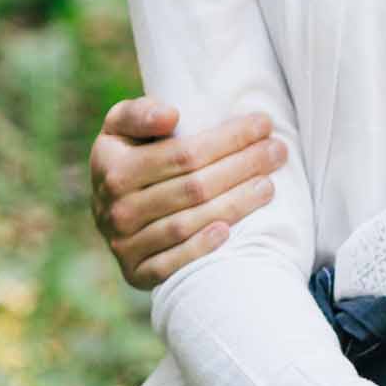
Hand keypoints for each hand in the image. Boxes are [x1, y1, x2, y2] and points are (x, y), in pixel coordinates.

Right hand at [91, 97, 286, 287]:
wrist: (108, 209)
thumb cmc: (129, 156)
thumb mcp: (121, 126)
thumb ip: (139, 113)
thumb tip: (171, 116)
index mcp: (112, 167)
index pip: (182, 154)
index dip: (228, 139)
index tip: (263, 124)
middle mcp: (115, 208)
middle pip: (193, 188)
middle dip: (243, 166)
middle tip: (277, 152)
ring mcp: (124, 243)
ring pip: (187, 224)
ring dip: (234, 204)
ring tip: (268, 185)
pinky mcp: (135, 273)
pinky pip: (170, 264)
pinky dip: (200, 249)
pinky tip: (229, 232)